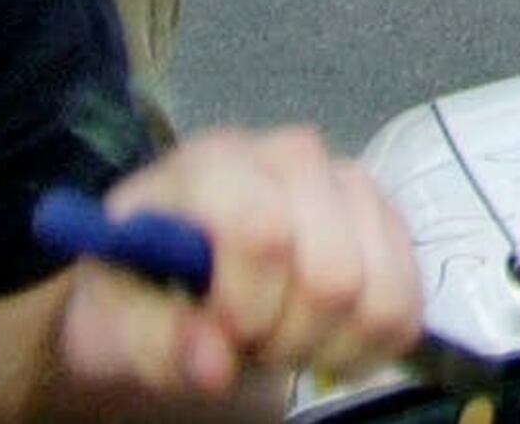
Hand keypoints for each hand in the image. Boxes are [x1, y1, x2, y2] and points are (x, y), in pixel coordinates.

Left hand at [46, 129, 420, 402]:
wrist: (170, 281)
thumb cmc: (138, 289)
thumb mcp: (113, 319)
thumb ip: (153, 339)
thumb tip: (214, 363)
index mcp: (214, 163)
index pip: (264, 231)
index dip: (247, 306)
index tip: (220, 335)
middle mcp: (292, 156)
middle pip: (333, 273)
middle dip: (289, 336)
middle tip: (251, 342)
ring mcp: (350, 183)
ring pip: (378, 292)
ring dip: (330, 343)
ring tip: (284, 339)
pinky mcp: (388, 221)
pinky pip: (407, 305)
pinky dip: (367, 345)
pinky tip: (322, 338)